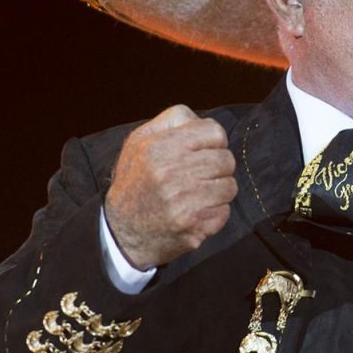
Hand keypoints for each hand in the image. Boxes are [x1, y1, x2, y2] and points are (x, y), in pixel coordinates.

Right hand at [103, 105, 237, 269]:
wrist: (122, 232)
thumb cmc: (135, 181)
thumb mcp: (139, 141)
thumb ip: (171, 120)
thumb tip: (201, 120)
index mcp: (159, 147)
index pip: (215, 132)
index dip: (212, 142)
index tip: (202, 152)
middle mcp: (171, 173)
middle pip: (226, 159)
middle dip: (217, 167)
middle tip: (199, 176)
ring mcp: (184, 201)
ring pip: (229, 186)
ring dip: (218, 191)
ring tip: (197, 195)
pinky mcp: (194, 225)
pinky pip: (225, 211)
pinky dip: (214, 213)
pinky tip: (195, 213)